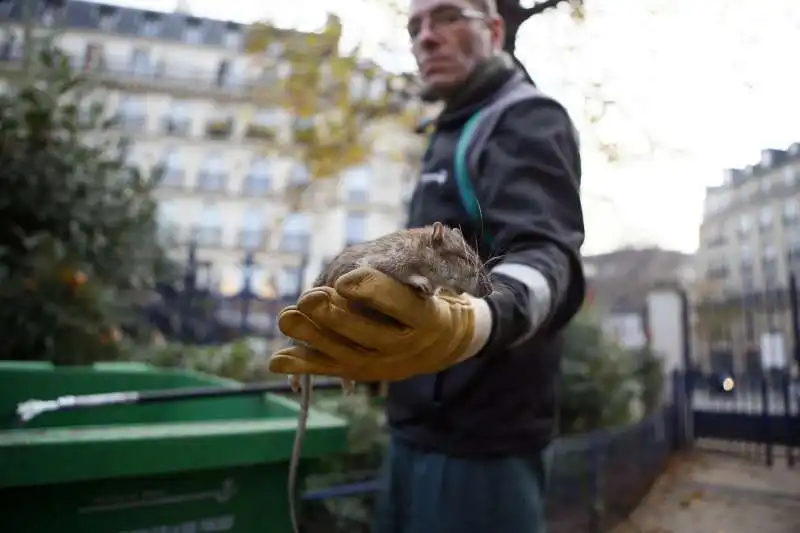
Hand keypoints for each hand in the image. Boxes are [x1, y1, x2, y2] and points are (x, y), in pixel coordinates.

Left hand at [268, 267, 492, 381]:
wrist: (444, 342)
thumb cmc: (430, 297)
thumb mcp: (433, 280)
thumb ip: (407, 268)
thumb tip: (388, 247)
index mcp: (428, 318)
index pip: (400, 303)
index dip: (371, 290)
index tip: (344, 279)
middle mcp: (406, 347)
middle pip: (367, 334)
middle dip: (334, 316)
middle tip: (308, 298)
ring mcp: (382, 365)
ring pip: (344, 353)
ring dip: (311, 336)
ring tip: (286, 317)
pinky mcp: (361, 372)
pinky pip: (329, 370)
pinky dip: (301, 365)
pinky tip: (275, 360)